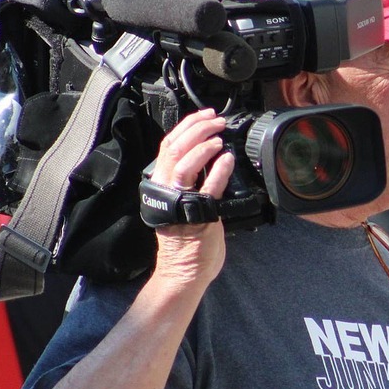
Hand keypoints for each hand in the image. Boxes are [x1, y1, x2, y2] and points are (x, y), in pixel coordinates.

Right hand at [146, 108, 234, 294]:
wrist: (184, 272)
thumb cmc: (187, 239)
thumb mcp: (180, 202)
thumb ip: (189, 181)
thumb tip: (207, 156)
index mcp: (161, 184)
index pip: (168, 146)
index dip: (187, 126)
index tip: (205, 116)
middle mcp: (166, 190)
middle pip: (174, 149)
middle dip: (196, 129)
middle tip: (215, 121)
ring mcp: (180, 202)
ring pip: (184, 164)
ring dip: (203, 145)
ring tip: (218, 137)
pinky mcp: (198, 215)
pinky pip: (208, 187)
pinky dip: (218, 170)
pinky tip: (227, 159)